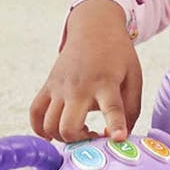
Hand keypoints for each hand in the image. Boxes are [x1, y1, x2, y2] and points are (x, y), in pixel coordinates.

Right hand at [29, 0, 141, 143]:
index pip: (112, 108)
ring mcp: (60, 86)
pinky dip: (39, 128)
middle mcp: (80, 86)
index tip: (118, 138)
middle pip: (68, 126)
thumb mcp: (134, 77)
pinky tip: (52, 133)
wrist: (94, 28)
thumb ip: (131, 109)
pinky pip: (35, 112)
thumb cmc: (117, 55)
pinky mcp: (48, 85)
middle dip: (80, 141)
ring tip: (80, 130)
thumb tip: (119, 138)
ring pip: (50, 125)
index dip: (115, 125)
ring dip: (63, 137)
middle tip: (94, 135)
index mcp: (107, 83)